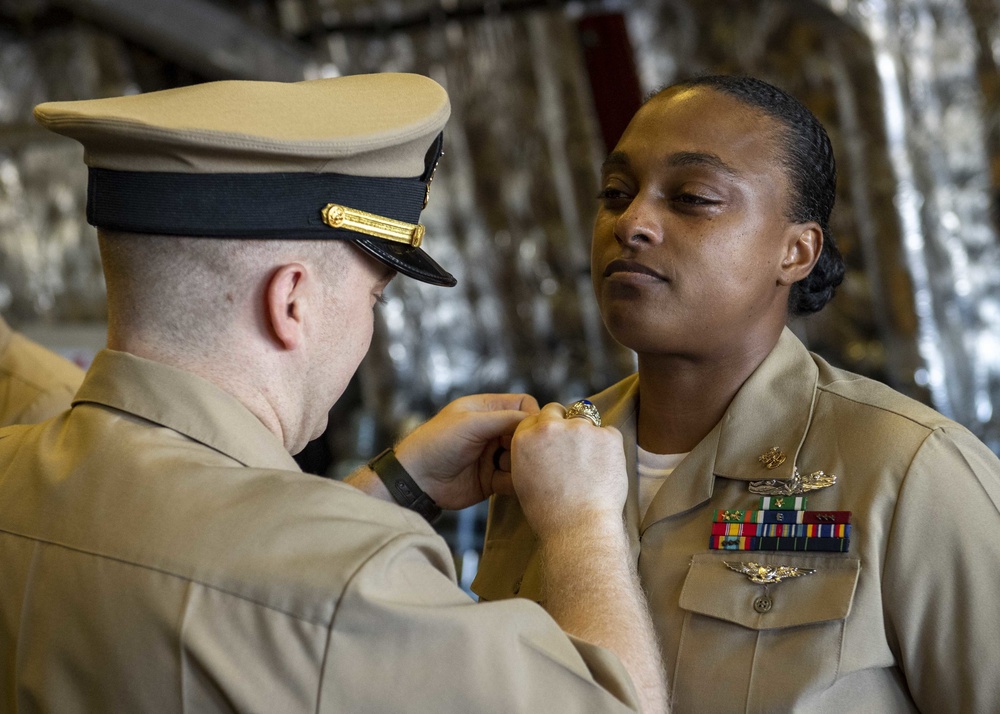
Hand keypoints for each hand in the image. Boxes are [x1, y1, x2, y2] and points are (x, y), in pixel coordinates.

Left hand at [393, 393, 539, 509]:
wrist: (416, 480)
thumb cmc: (437, 443)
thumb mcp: (471, 423)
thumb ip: (505, 419)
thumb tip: (538, 420)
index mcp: (486, 410)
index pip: (523, 405)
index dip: (532, 416)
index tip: (533, 431)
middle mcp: (492, 431)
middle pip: (526, 434)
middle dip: (526, 444)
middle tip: (518, 453)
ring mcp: (493, 455)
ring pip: (523, 458)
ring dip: (521, 464)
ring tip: (504, 468)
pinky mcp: (492, 479)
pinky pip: (514, 480)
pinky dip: (515, 482)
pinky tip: (502, 483)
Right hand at [509, 402, 627, 540]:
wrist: (578, 528)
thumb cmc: (550, 513)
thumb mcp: (523, 480)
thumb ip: (530, 453)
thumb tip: (543, 441)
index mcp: (525, 438)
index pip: (535, 418)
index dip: (545, 429)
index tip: (554, 443)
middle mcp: (549, 427)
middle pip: (556, 410)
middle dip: (564, 422)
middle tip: (573, 447)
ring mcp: (580, 429)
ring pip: (585, 421)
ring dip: (588, 436)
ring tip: (590, 467)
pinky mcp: (607, 436)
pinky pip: (609, 433)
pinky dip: (609, 447)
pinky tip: (604, 469)